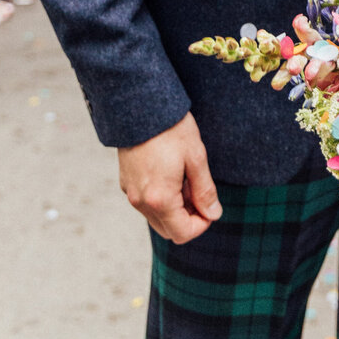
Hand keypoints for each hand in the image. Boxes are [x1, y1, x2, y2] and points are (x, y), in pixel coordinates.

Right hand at [118, 112, 221, 243]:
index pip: (182, 234)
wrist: (140, 105)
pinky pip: (146, 202)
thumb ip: (205, 191)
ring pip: (156, 217)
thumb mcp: (196, 158)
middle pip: (168, 230)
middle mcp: (141, 202)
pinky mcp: (125, 183)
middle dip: (188, 218)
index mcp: (160, 199)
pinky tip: (171, 173)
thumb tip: (213, 214)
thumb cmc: (172, 129)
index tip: (211, 205)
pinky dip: (161, 198)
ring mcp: (130, 193)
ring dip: (175, 208)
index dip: (202, 224)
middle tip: (200, 191)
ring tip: (186, 178)